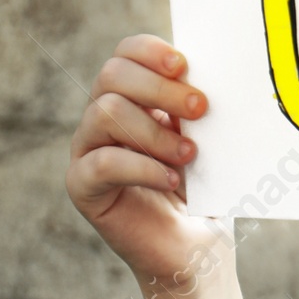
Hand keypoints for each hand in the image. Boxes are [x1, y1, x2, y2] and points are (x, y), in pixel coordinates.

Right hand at [66, 34, 230, 289]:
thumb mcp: (208, 139)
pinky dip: (143, 167)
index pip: (125, 54)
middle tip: (201, 109)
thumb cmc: (205, 187)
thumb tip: (215, 75)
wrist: (195, 245)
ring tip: (190, 154)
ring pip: (105, 112)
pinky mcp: (82, 185)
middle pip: (112, 76)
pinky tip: (173, 180)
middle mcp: (102, 116)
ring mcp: (87, 149)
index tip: (185, 66)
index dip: (150, 52)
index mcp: (132, 96)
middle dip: (159, 88)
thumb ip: (199, 107)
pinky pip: (103, 162)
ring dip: (154, 131)